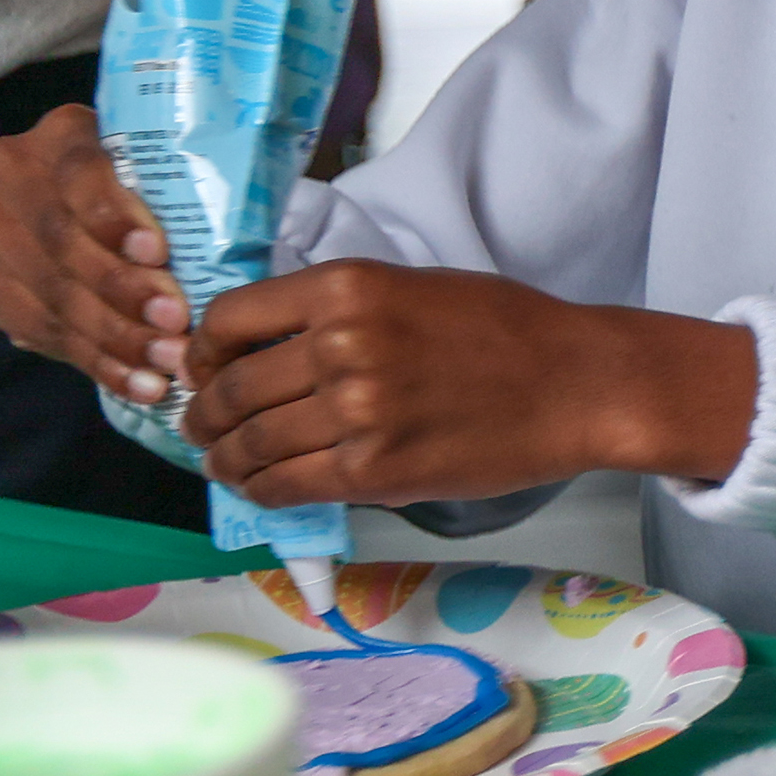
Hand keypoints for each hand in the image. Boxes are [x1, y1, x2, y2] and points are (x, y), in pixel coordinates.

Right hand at [0, 104, 193, 403]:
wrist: (90, 206)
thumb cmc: (153, 184)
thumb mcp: (164, 168)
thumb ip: (183, 187)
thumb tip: (243, 236)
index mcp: (61, 132)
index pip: (78, 171)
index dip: (113, 215)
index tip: (158, 254)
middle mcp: (12, 174)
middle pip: (62, 241)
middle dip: (123, 291)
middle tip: (176, 326)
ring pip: (53, 294)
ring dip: (115, 338)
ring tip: (167, 364)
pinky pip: (41, 332)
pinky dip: (97, 363)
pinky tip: (139, 383)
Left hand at [182, 260, 759, 508]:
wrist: (575, 383)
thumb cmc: (502, 328)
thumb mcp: (410, 286)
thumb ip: (337, 309)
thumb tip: (265, 347)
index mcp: (346, 286)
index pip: (229, 319)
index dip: (203, 352)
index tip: (203, 369)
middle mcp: (341, 343)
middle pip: (230, 389)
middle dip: (204, 414)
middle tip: (201, 426)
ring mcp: (355, 411)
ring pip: (251, 444)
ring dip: (224, 459)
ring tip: (224, 463)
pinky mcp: (373, 470)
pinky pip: (286, 485)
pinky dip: (260, 490)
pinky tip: (260, 487)